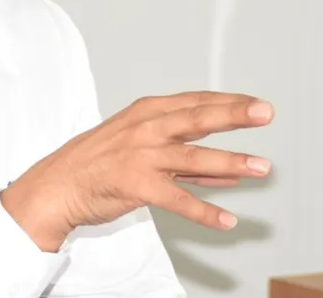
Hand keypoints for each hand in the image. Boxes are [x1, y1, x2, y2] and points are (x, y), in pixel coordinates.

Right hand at [0, 92, 273, 250]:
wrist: (57, 185)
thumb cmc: (98, 163)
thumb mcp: (140, 145)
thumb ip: (187, 156)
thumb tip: (231, 171)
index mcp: (147, 112)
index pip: (196, 102)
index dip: (229, 101)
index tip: (258, 103)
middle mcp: (147, 128)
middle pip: (198, 118)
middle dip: (235, 114)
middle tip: (265, 112)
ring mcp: (142, 155)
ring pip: (194, 157)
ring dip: (231, 162)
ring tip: (261, 167)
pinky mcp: (136, 184)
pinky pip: (177, 199)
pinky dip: (203, 211)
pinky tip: (226, 220)